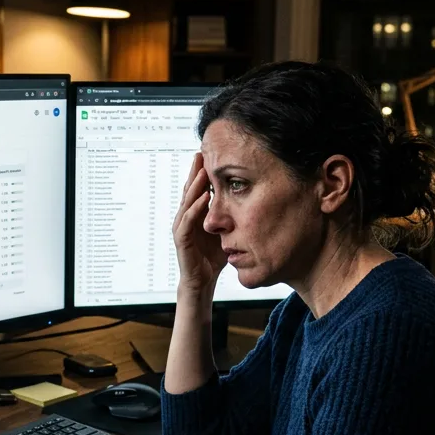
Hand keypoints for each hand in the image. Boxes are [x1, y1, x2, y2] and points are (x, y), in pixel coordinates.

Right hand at [174, 152, 226, 293]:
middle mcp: (186, 217)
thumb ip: (232, 215)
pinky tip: (203, 197)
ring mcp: (182, 227)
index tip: (210, 154)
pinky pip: (187, 221)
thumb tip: (253, 201)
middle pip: (189, 189)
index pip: (198, 188)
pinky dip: (195, 208)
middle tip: (201, 153)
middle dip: (195, 171)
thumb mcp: (227, 231)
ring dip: (194, 186)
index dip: (202, 172)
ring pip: (187, 201)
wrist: (203, 281)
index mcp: (196, 213)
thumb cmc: (214, 257)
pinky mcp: (182, 239)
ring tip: (201, 170)